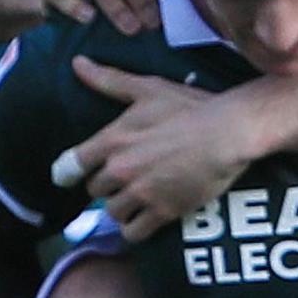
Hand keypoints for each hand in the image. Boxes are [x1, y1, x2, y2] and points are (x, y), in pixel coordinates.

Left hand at [55, 59, 260, 238]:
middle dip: (105, 186)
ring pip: (113, 212)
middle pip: (94, 190)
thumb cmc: (190, 108)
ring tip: (134, 201)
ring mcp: (141, 193)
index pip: (72, 165)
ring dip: (121, 208)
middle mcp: (121, 169)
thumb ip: (109, 81)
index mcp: (113, 140)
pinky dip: (135, 230)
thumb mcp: (148, 89)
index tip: (69, 177)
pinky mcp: (163, 212)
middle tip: (121, 180)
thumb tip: (77, 64)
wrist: (228, 133)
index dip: (69, 171)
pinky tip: (143, 221)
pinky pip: (134, 233)